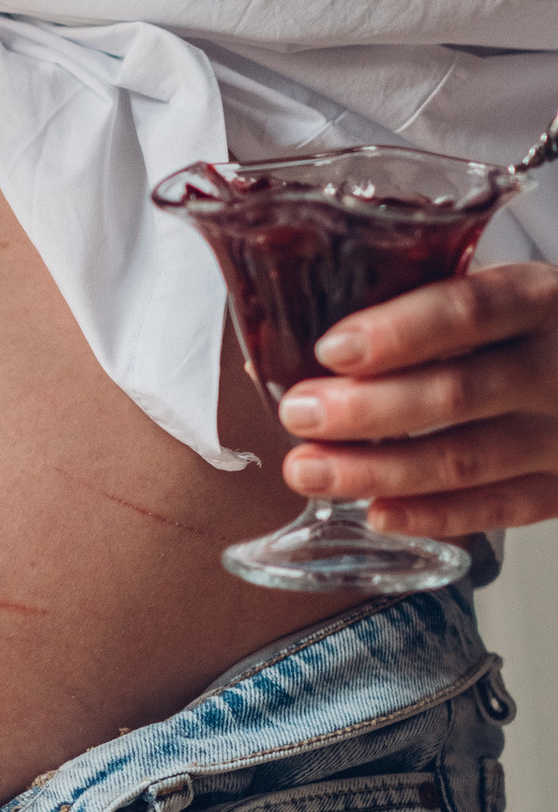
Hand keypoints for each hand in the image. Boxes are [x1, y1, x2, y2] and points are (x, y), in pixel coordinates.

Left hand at [276, 261, 557, 531]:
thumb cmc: (524, 331)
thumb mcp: (493, 297)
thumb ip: (411, 312)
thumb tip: (278, 350)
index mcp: (539, 299)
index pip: (470, 310)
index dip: (398, 332)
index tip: (331, 350)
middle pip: (459, 392)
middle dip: (367, 409)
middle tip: (299, 414)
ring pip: (469, 459)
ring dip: (379, 470)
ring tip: (309, 469)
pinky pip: (498, 510)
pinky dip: (432, 515)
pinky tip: (376, 511)